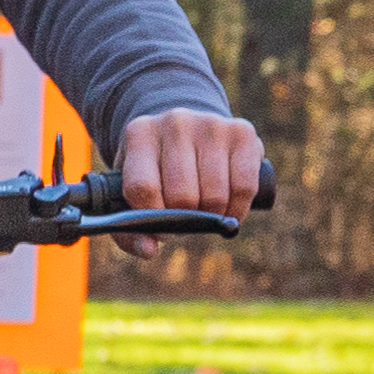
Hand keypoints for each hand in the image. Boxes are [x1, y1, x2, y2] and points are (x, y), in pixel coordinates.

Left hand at [100, 106, 265, 214]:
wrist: (190, 130)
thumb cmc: (158, 170)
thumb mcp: (132, 192)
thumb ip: (129, 230)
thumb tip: (149, 251)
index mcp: (140, 133)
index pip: (142, 188)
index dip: (151, 218)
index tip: (159, 228)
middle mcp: (175, 122)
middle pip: (182, 196)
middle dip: (185, 219)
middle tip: (186, 217)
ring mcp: (211, 124)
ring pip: (215, 196)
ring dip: (212, 217)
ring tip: (205, 212)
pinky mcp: (242, 131)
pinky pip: (244, 187)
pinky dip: (238, 210)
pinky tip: (229, 212)